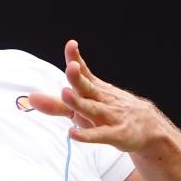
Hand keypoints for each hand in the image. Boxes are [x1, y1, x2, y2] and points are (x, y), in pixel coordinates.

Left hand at [28, 40, 173, 153]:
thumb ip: (56, 105)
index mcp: (95, 90)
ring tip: (65, 93)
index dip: (76, 58)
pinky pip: (99, 135)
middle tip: (70, 67)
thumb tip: (31, 98)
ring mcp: (109, 117)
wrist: (149, 127)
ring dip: (79, 102)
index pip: (84, 72)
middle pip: (87, 87)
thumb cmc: (110, 113)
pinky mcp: (115, 135)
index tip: (71, 44)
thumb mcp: (85, 107)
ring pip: (92, 109)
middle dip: (77, 77)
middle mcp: (101, 100)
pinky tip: (72, 134)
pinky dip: (86, 135)